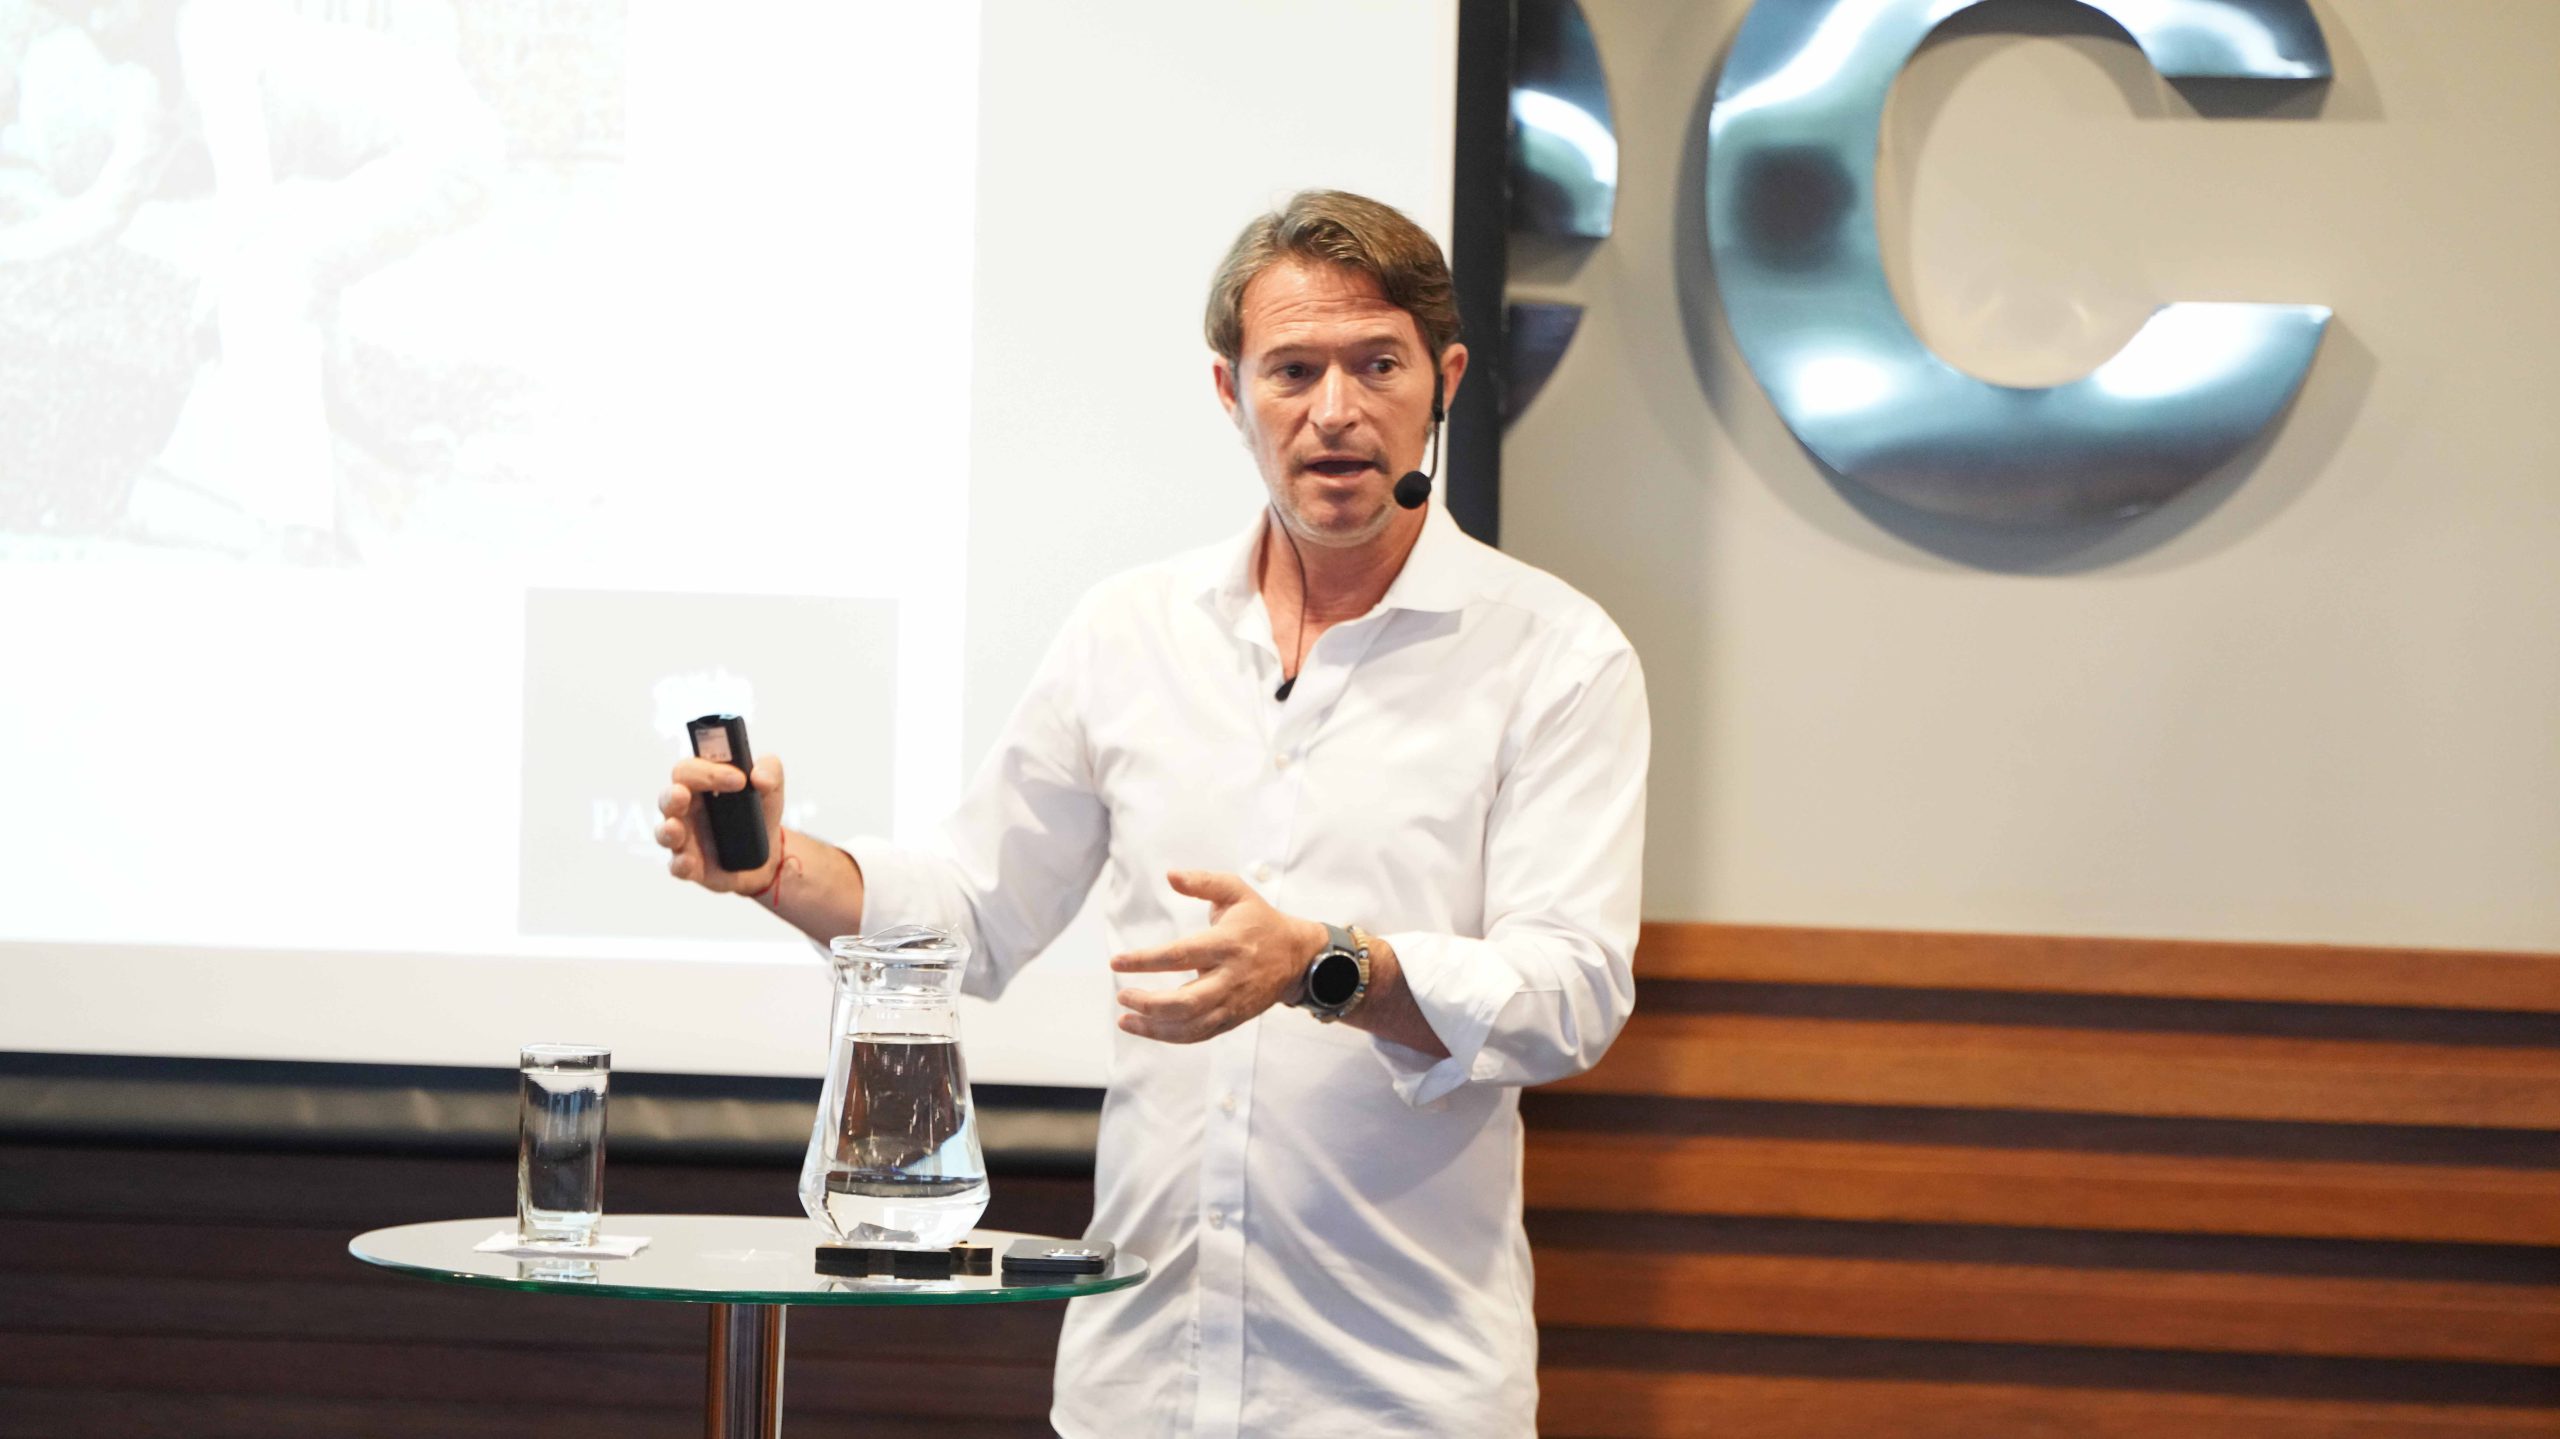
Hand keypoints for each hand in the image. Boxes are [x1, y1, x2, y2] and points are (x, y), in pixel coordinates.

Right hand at [655, 753, 785, 893]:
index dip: (707, 771)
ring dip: (667, 830)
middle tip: (684, 794)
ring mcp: (685, 839)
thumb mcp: (771, 788)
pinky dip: (680, 864)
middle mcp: (686, 810)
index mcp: (700, 785)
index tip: (739, 779)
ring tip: (675, 827)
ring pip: (664, 833)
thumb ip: (769, 771)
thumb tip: (759, 776)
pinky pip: (677, 866)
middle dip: (672, 796)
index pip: (689, 770)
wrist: (770, 852)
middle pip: (668, 798)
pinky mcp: (691, 866)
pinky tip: (688, 861)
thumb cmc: (759, 812)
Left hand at [1110, 870, 1326, 1043]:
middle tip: (1122, 993)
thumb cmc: (1261, 921)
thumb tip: (1170, 875)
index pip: (1180, 955)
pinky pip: (1199, 1035)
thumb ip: (1203, 882)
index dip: (1145, 961)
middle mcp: (1230, 977)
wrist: (1297, 957)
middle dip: (1148, 1003)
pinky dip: (1170, 1036)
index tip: (1116, 962)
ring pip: (1190, 1026)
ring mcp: (1232, 1003)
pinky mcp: (1234, 1019)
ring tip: (1125, 1018)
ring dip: (1154, 1027)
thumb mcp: (1237, 892)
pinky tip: (1147, 1028)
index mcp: (1227, 944)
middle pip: (1185, 1002)